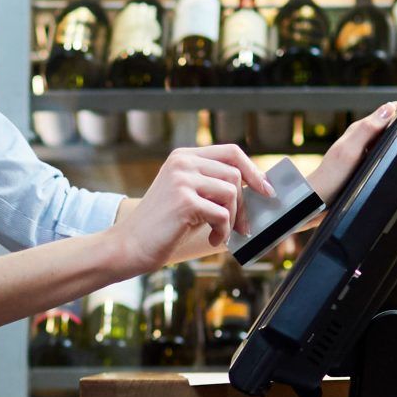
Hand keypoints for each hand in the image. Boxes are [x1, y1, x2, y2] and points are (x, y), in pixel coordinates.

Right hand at [103, 143, 275, 274]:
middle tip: (242, 226)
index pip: (231, 152)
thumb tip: (254, 189)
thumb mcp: (186, 195)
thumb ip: (211, 184)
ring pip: (232, 193)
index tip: (266, 190)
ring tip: (220, 233)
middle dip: (243, 204)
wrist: (130, 245)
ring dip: (232, 219)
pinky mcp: (184, 201)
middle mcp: (182, 163)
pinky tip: (213, 239)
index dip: (254, 170)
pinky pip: (222, 214)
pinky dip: (224, 231)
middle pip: (235, 174)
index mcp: (183, 157)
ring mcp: (182, 180)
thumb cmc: (161, 226)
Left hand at [307, 103, 396, 203]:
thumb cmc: (332, 175)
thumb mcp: (351, 149)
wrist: (321, 198)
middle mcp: (362, 137)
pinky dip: (394, 150)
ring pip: (388, 137)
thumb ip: (367, 129)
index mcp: (359, 129)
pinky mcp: (365, 162)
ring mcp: (364, 150)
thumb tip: (388, 109)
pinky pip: (384, 151)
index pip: (387, 111)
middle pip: (390, 123)